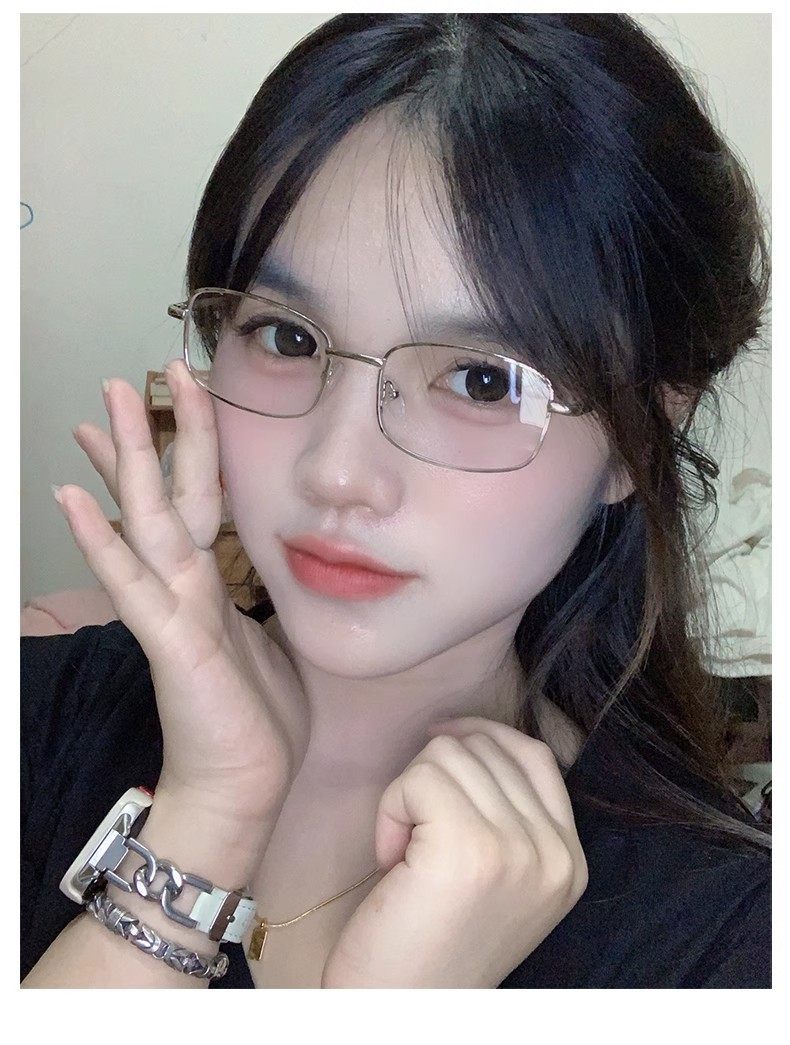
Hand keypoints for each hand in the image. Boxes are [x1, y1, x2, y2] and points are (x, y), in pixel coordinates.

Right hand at [59, 360, 309, 824]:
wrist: (243, 785)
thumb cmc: (257, 716)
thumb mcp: (267, 636)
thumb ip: (252, 595)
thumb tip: (253, 571)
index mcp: (211, 581)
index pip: (191, 501)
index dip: (174, 452)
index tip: (162, 407)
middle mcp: (187, 583)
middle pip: (168, 492)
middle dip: (149, 433)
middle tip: (125, 379)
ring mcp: (174, 608)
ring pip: (149, 520)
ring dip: (127, 462)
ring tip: (99, 408)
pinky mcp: (172, 640)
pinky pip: (133, 583)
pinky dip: (103, 542)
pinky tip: (74, 500)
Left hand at [320, 716, 587, 987]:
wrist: (402, 1015)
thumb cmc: (432, 944)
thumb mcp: (497, 878)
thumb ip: (507, 813)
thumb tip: (468, 733)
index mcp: (570, 861)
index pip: (535, 754)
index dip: (481, 737)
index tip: (437, 753)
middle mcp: (555, 855)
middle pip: (486, 746)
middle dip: (435, 776)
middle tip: (417, 838)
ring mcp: (518, 849)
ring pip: (448, 753)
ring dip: (408, 795)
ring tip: (406, 854)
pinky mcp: (470, 847)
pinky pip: (419, 777)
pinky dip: (391, 809)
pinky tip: (391, 858)